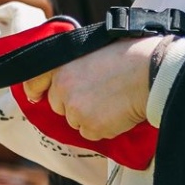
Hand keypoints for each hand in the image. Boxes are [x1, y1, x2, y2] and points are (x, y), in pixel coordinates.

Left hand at [22, 38, 156, 141]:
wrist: (149, 71)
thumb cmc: (130, 55)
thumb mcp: (94, 50)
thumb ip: (77, 64)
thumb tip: (74, 76)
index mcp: (62, 64)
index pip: (35, 80)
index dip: (35, 90)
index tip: (35, 96)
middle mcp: (62, 87)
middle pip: (59, 106)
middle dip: (74, 105)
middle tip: (98, 96)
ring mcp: (74, 109)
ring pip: (76, 122)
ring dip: (90, 118)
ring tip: (112, 102)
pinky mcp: (89, 127)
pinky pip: (92, 134)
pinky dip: (104, 128)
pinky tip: (118, 113)